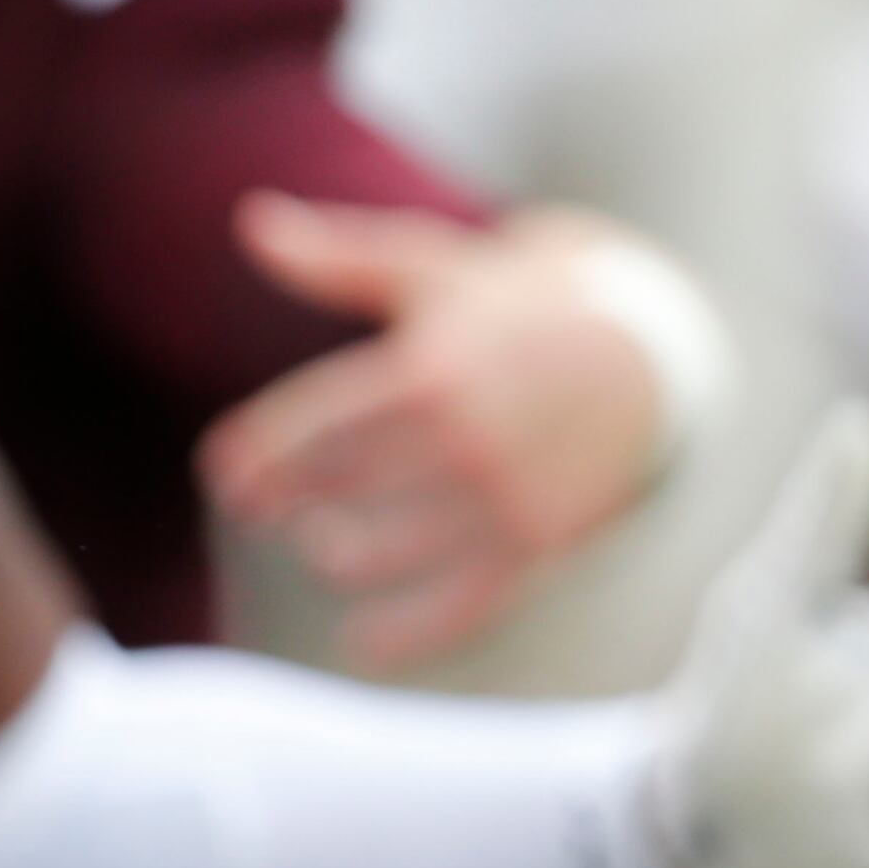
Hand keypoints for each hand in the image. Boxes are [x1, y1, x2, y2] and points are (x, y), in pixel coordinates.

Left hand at [201, 198, 680, 667]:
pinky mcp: (535, 546)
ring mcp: (504, 500)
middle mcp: (468, 440)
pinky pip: (461, 607)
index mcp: (434, 369)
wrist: (644, 355)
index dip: (258, 456)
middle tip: (256, 505)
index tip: (223, 474)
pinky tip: (359, 645)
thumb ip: (338, 259)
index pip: (317, 425)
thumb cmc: (515, 307)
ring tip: (320, 543)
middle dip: (288, 498)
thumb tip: (250, 222)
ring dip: (340, 555)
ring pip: (387, 551)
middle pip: (343, 486)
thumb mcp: (434, 270)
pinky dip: (408, 636)